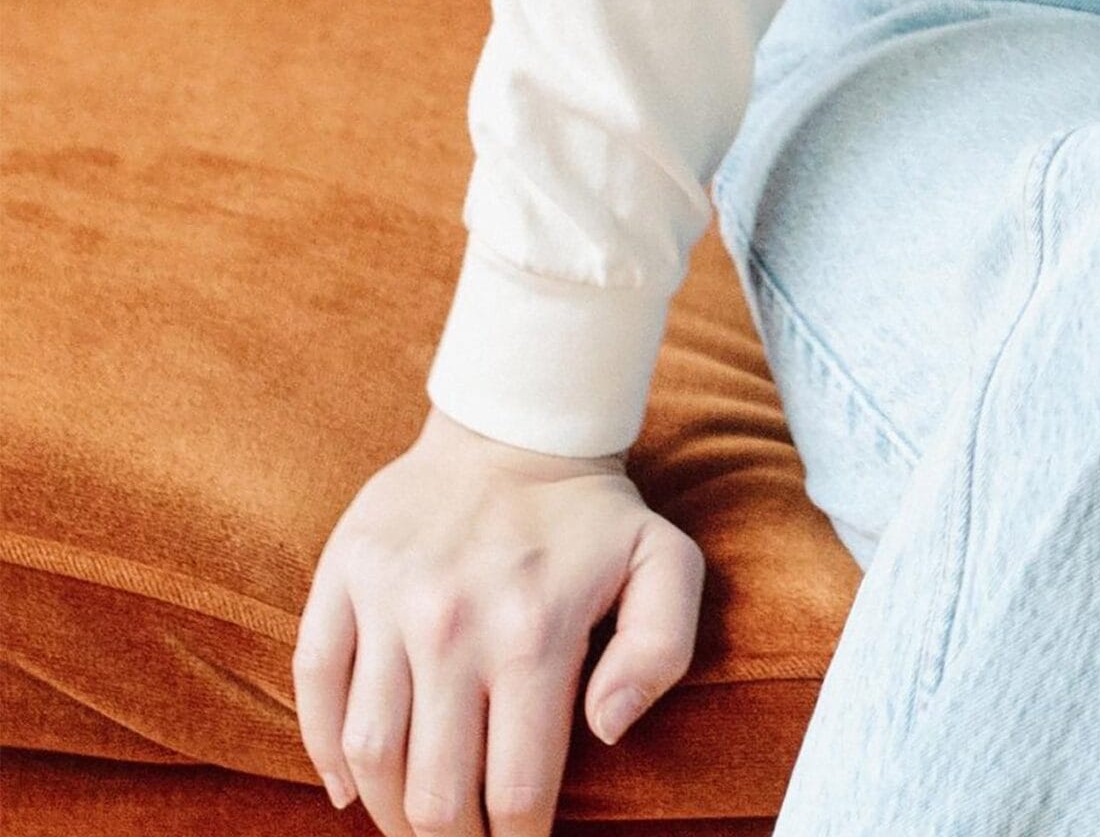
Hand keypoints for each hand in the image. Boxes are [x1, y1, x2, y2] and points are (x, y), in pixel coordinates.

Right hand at [294, 406, 704, 836]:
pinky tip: (349, 787)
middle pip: (433, 792)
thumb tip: (605, 731)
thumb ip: (661, 649)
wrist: (516, 422)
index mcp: (535, 631)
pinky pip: (315, 685)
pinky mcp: (344, 578)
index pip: (515, 789)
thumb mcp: (664, 562)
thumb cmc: (593, 514)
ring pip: (369, 754)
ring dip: (388, 814)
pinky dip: (322, 751)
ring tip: (415, 827)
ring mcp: (391, 603)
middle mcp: (455, 624)